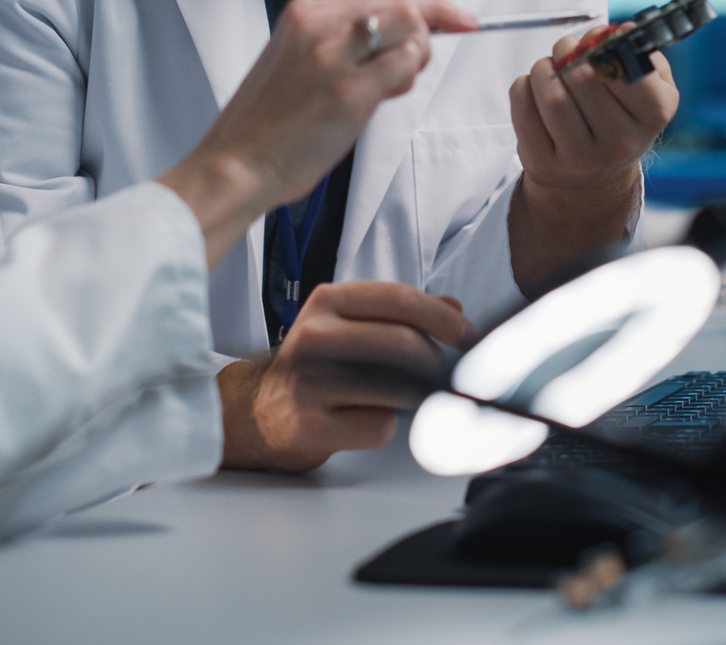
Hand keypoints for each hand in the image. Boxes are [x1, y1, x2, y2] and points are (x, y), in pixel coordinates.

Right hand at [160, 0, 477, 266]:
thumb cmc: (267, 125)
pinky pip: (405, 67)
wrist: (235, 164)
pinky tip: (383, 97)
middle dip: (431, 30)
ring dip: (415, 60)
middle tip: (424, 59)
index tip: (458, 17)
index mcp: (304, 14)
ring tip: (383, 90)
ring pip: (411, 31)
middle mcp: (320, 25)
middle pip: (403, 6)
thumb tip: (398, 40)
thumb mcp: (297, 62)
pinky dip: (407, 80)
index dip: (428, 5)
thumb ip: (341, 44)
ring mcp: (336, 56)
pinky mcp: (350, 90)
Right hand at [217, 281, 477, 472]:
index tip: (467, 334)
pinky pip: (377, 426)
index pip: (398, 298)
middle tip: (447, 373)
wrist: (257, 412)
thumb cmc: (315, 366)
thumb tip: (455, 306)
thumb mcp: (348, 324)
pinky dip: (385, 426)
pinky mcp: (309, 425)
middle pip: (402, 343)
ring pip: (396, 387)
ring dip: (415, 395)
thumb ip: (399, 313)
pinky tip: (365, 420)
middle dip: (437, 361)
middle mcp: (313, 336)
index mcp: (327, 302)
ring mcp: (308, 382)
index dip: (442, 317)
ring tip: (405, 396)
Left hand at [505, 26, 679, 294]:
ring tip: (548, 67)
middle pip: (582, 77)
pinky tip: (535, 90)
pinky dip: (523, 87)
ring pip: (551, 94)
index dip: (602, 45)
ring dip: (543, 68)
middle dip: (567, 50)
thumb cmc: (618, 116)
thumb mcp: (644, 87)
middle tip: (565, 49)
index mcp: (654, 114)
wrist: (591, 175)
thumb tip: (616, 31)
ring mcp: (581, 158)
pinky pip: (522, 107)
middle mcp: (622, 142)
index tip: (594, 42)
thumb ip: (637, 52)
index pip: (626, 68)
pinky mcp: (544, 163)